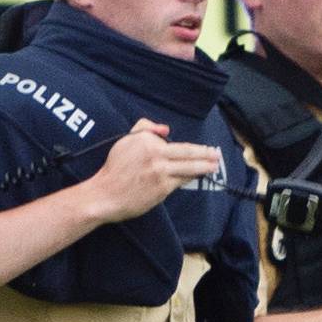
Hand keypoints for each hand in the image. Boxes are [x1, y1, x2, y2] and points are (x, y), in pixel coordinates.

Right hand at [88, 119, 221, 225]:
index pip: (176, 144)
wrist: (105, 194)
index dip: (193, 148)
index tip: (204, 148)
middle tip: (217, 155)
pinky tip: (197, 177)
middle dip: (206, 154)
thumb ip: (145, 128)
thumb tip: (166, 130)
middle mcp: (156, 154)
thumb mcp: (125, 140)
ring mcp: (160, 172)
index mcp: (147, 141)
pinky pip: (180, 181)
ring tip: (214, 166)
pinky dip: (190, 178)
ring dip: (204, 167)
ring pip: (188, 168)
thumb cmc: (114, 168)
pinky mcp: (162, 188)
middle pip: (188, 153)